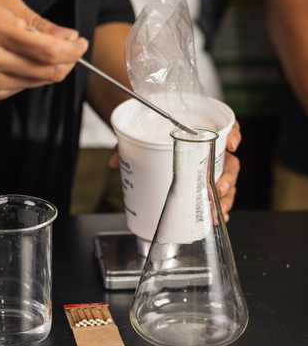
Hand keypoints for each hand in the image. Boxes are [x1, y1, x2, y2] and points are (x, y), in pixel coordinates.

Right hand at [0, 0, 88, 99]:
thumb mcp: (2, 1)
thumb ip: (38, 22)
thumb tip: (68, 38)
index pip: (46, 51)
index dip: (72, 50)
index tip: (79, 42)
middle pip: (46, 72)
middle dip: (67, 60)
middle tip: (72, 47)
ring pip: (37, 82)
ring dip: (50, 69)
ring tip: (44, 50)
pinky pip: (22, 87)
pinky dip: (31, 76)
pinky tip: (20, 60)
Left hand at [108, 119, 241, 220]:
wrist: (148, 134)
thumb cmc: (151, 131)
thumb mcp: (138, 135)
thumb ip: (126, 146)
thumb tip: (112, 162)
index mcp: (201, 132)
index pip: (227, 127)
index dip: (234, 134)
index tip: (233, 143)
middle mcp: (210, 150)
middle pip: (230, 162)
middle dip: (227, 178)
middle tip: (217, 189)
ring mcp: (209, 168)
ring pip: (227, 182)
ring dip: (226, 198)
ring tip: (217, 211)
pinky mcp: (203, 183)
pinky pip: (218, 195)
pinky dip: (220, 208)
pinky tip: (217, 218)